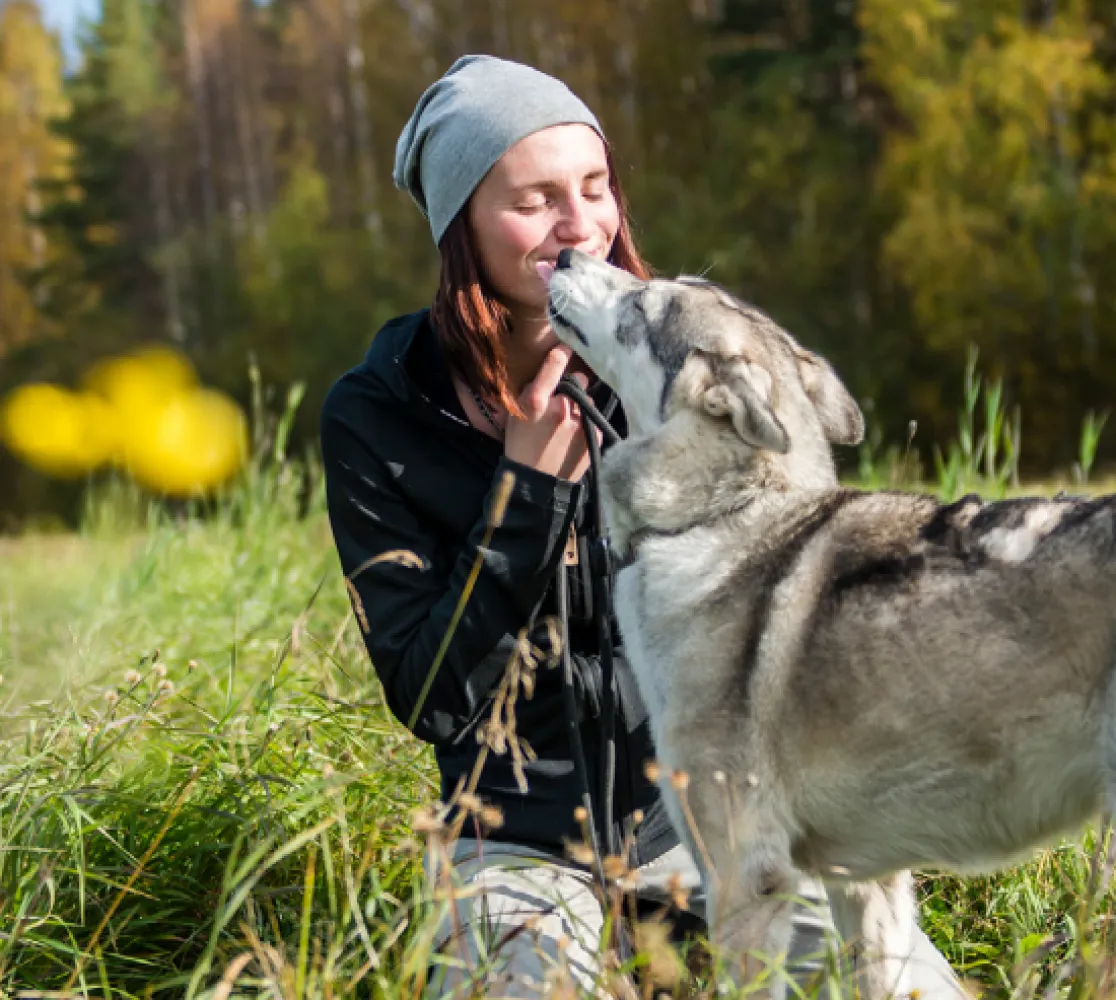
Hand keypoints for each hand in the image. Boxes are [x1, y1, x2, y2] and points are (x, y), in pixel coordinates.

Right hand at [504, 346, 599, 481]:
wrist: (537, 484)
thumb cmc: (521, 447)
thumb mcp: (514, 416)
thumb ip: (530, 392)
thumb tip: (547, 372)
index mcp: (537, 401)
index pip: (555, 363)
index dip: (563, 351)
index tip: (567, 344)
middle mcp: (562, 408)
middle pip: (579, 380)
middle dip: (572, 386)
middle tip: (562, 402)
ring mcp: (581, 422)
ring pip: (587, 400)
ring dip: (579, 407)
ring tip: (566, 427)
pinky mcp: (595, 436)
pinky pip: (592, 419)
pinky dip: (585, 424)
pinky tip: (573, 439)